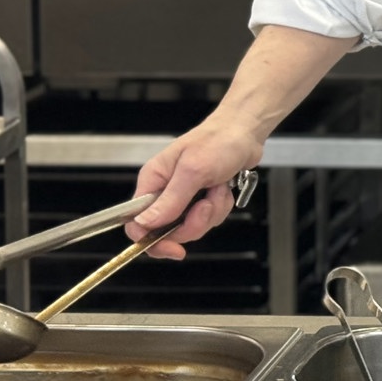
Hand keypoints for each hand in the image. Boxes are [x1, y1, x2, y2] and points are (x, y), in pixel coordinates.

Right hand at [127, 115, 265, 259]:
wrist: (246, 132)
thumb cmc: (218, 141)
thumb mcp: (193, 171)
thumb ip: (170, 200)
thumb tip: (143, 224)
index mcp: (153, 181)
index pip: (136, 222)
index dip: (150, 240)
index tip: (172, 248)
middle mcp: (165, 191)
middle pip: (168, 230)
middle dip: (193, 223)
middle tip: (206, 204)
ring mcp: (185, 197)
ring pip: (192, 226)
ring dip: (211, 212)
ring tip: (217, 188)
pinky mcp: (202, 199)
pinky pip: (208, 218)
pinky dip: (220, 206)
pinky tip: (224, 188)